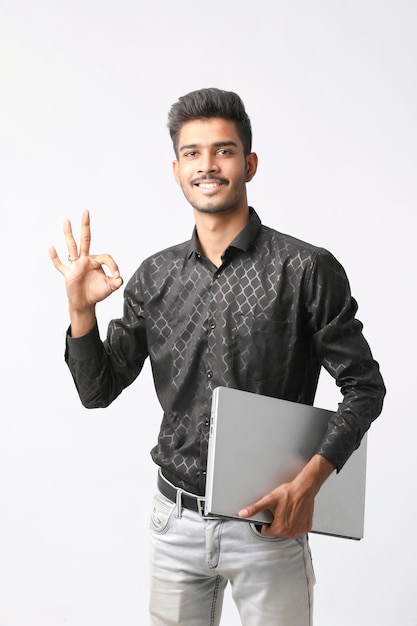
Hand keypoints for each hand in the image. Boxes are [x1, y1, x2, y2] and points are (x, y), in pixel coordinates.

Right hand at [49, 210, 122, 334]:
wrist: (85, 304)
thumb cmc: (96, 293)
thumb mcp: (109, 288)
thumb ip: (115, 282)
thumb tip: (119, 278)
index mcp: (96, 261)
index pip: (105, 257)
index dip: (113, 266)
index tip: (116, 276)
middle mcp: (85, 259)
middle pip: (86, 239)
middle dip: (86, 226)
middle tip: (86, 211)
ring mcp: (75, 265)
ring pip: (71, 246)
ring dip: (68, 233)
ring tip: (66, 220)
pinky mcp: (68, 273)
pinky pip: (60, 264)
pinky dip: (55, 257)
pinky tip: (51, 247)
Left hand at [238, 454, 334, 538]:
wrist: (304, 489)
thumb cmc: (288, 493)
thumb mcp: (268, 500)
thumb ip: (254, 508)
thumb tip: (242, 513)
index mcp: (279, 528)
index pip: (265, 532)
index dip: (265, 523)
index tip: (270, 514)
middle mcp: (290, 533)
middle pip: (277, 531)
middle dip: (276, 522)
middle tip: (279, 510)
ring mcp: (299, 531)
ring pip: (287, 531)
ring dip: (285, 523)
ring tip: (287, 510)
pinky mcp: (306, 527)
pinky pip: (297, 528)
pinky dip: (295, 522)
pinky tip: (295, 513)